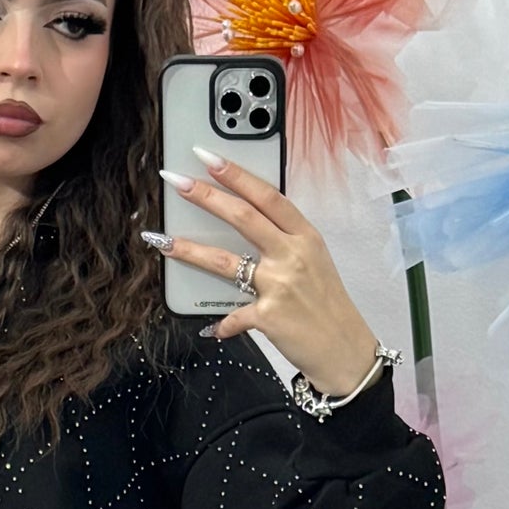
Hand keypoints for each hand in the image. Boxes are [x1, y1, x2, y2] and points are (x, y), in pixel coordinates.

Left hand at [152, 150, 380, 397]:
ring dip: (190, 250)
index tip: (209, 158)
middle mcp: (293, 255)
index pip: (268, 197)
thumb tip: (249, 226)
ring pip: (225, 261)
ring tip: (163, 241)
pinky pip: (233, 317)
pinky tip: (214, 329)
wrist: (345, 350)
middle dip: (207, 196)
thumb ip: (285, 242)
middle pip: (244, 218)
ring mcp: (280, 285)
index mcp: (305, 237)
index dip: (237, 175)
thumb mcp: (315, 262)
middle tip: (177, 182)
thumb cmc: (328, 306)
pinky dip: (222, 324)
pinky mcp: (268, 316)